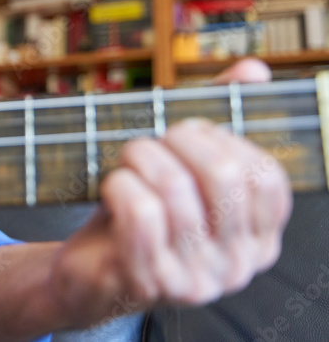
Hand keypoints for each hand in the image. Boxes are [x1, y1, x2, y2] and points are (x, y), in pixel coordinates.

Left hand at [50, 58, 291, 325]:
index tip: (187, 134)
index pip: (266, 176)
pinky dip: (120, 184)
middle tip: (149, 140)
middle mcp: (237, 265)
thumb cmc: (139, 213)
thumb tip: (255, 70)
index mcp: (258, 237)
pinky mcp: (149, 282)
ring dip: (139, 158)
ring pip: (174, 189)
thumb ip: (218, 122)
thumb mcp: (180, 168)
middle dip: (178, 139)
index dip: (223, 139)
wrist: (86, 270)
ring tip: (125, 161)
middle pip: (224, 175)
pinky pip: (142, 214)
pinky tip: (112, 185)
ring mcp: (196, 279)